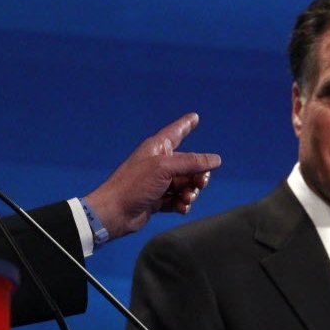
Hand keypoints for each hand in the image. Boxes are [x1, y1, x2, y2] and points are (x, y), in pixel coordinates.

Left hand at [85, 112, 220, 237]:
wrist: (114, 212)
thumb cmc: (134, 185)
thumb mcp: (165, 168)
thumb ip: (192, 163)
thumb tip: (215, 160)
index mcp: (157, 148)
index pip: (176, 132)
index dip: (186, 124)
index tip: (194, 116)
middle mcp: (158, 163)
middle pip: (189, 165)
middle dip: (198, 176)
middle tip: (200, 184)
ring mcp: (158, 182)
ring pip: (186, 184)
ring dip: (190, 192)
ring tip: (186, 199)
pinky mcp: (157, 200)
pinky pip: (178, 200)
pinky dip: (182, 204)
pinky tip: (181, 208)